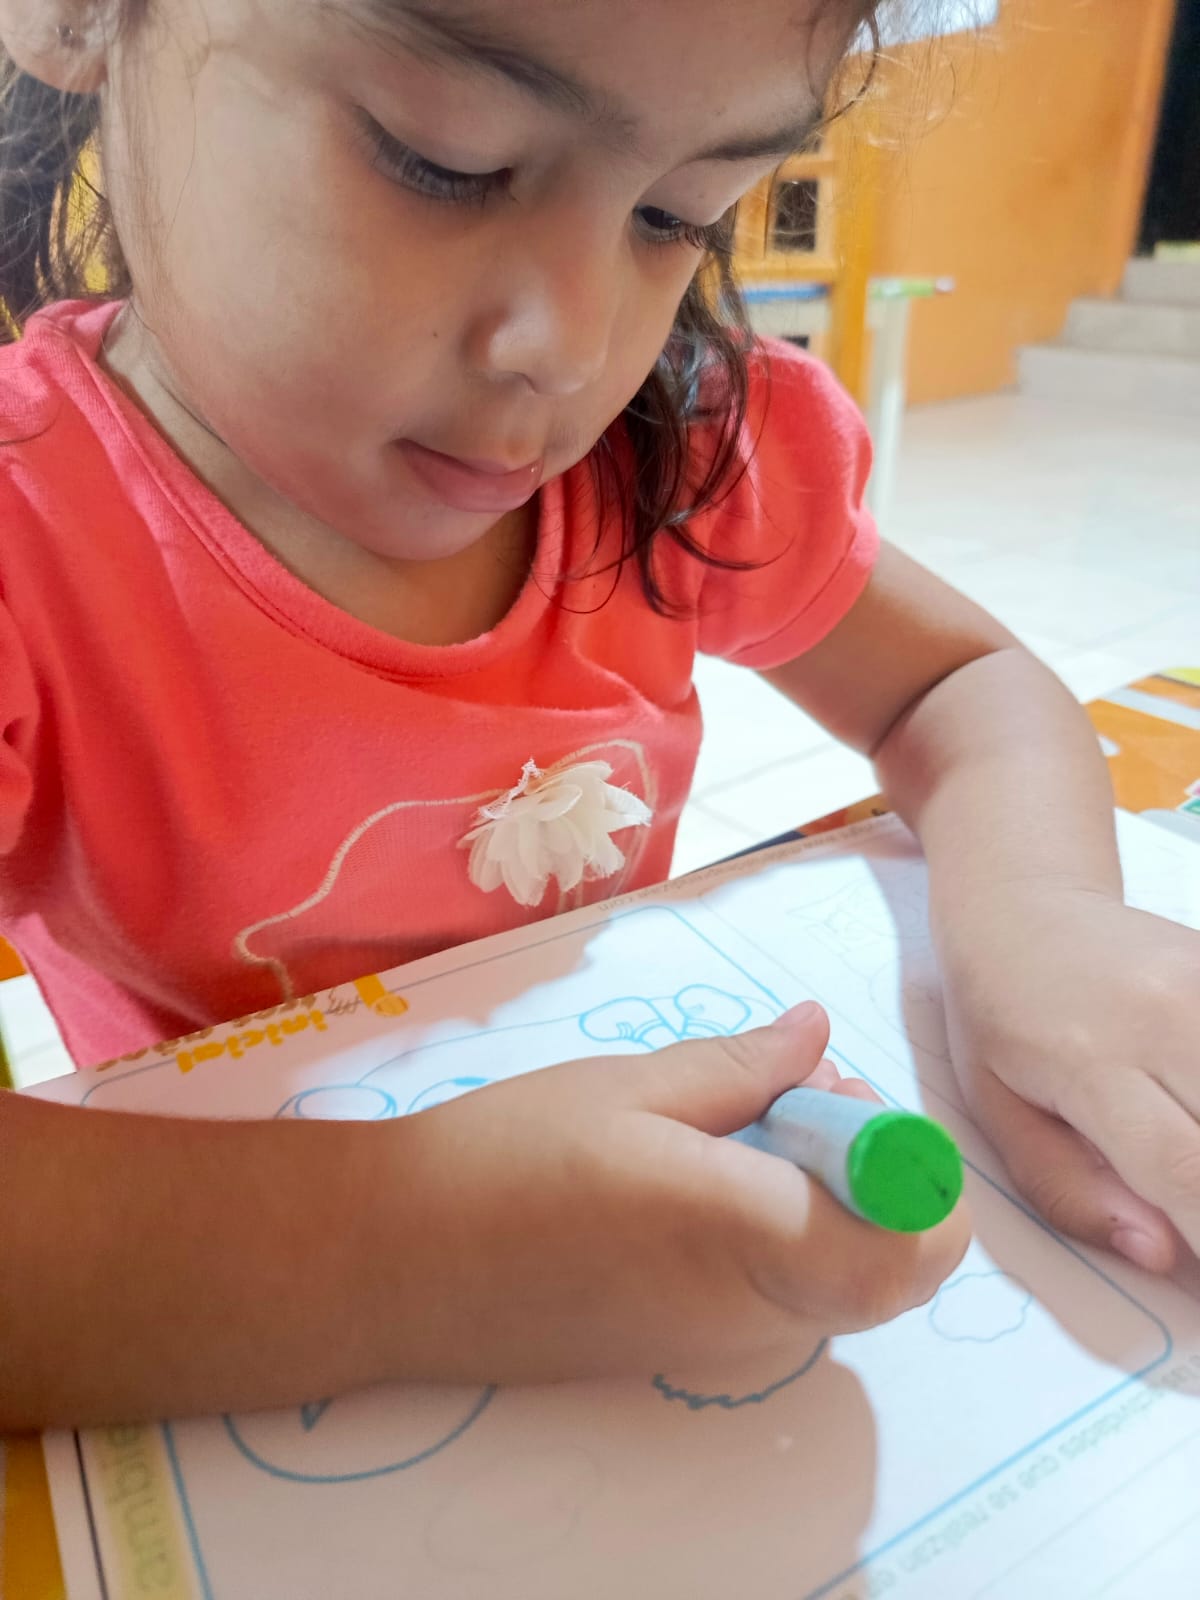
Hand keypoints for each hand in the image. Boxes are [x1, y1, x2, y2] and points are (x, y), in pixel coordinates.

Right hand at [379, 1003, 969, 1386]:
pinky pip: (785, 1294)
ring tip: (735, 1124)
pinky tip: (701, 1176)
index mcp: (742, 1232)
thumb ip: (741, 1067)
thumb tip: (820, 1030)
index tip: (848, 1100)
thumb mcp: (625, 1087)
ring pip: (839, 1276)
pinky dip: (782, 1231)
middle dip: (871, 1167)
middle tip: (794, 1091)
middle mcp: (754, 1311)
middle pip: (887, 1260)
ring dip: (826, 1196)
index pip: (907, 1246)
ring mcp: (726, 1347)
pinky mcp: (694, 1355)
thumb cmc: (504, 1157)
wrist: (394, 1265)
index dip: (916, 1174)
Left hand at [939, 891, 1199, 1272]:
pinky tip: (1193, 1110)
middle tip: (1195, 1221)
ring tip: (1187, 1169)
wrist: (1020, 907)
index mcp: (1089, 1060)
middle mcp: (1162, 1015)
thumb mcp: (996, 1108)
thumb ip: (1069, 1188)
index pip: (1183, 1170)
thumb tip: (1162, 1254)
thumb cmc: (998, 1016)